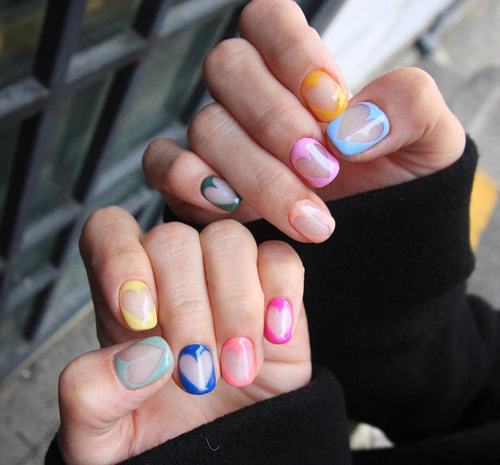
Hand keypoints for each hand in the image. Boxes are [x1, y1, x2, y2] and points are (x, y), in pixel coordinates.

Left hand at [57, 208, 309, 463]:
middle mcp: (175, 275)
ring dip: (235, 307)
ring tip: (236, 369)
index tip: (138, 318)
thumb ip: (91, 395)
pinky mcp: (275, 289)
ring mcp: (227, 277)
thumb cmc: (161, 435)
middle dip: (186, 309)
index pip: (109, 230)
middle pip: (174, 239)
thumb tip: (142, 356)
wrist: (228, 451)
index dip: (119, 257)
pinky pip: (282, 259)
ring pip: (230, 241)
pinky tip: (274, 337)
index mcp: (125, 294)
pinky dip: (281, 292)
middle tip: (194, 373)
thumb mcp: (101, 436)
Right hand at [143, 0, 464, 242]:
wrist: (374, 235)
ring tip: (308, 217)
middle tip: (324, 172)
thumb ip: (409, 106)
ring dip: (255, 172)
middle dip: (276, 123)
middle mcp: (250, 97)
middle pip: (227, 68)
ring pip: (204, 125)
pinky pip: (162, 163)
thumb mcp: (428, 140)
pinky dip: (186, 179)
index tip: (331, 107)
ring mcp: (218, 139)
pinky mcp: (194, 182)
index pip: (268, 20)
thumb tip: (352, 123)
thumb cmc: (396, 182)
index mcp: (300, 69)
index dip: (293, 54)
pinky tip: (232, 207)